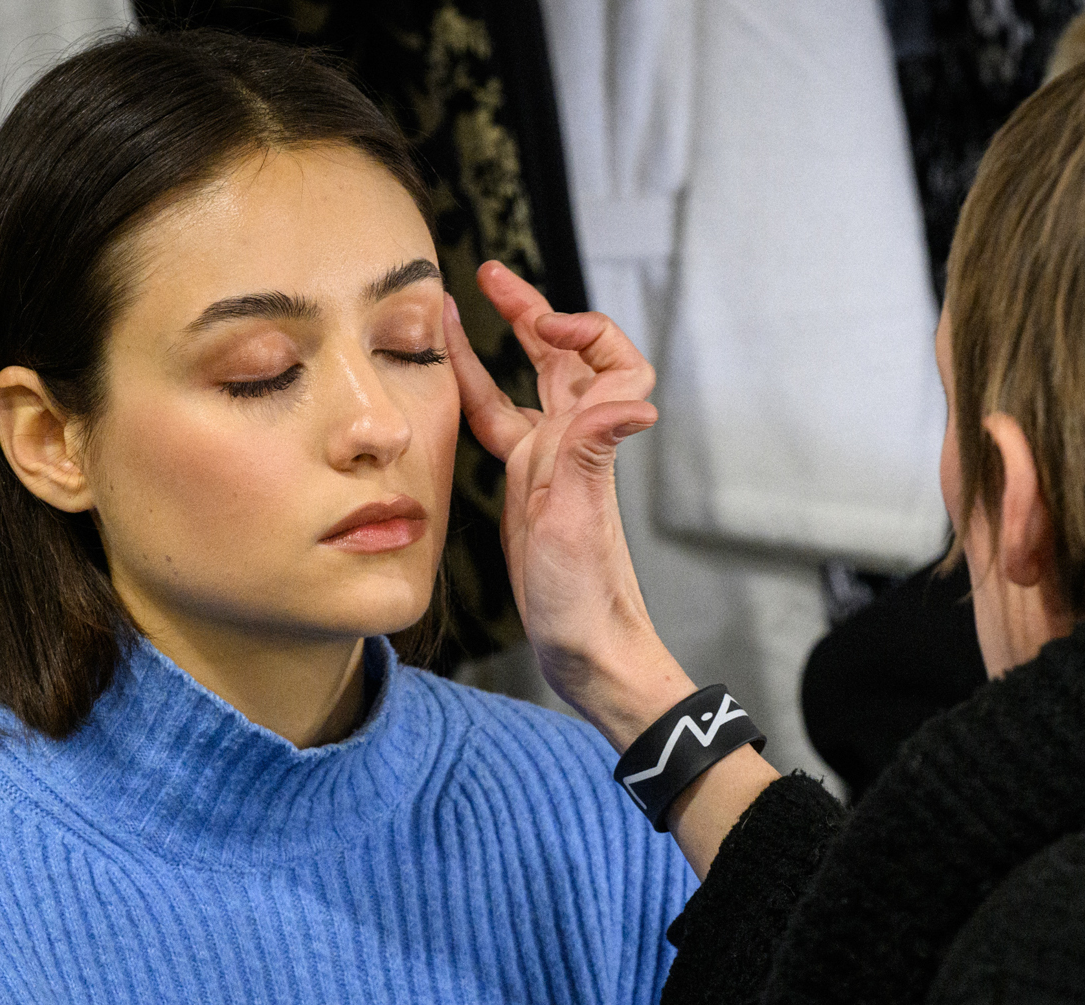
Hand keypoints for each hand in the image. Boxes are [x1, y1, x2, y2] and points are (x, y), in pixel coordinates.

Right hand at [449, 262, 694, 744]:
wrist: (586, 647)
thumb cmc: (586, 593)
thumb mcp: (579, 520)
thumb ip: (596, 451)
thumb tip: (639, 399)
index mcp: (587, 442)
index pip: (614, 363)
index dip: (586, 332)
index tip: (546, 326)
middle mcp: (574, 443)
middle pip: (561, 358)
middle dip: (528, 311)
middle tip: (490, 277)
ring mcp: (550, 461)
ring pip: (524, 384)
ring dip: (496, 343)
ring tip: (451, 310)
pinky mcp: (528, 485)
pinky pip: (497, 425)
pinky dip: (474, 395)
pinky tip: (445, 377)